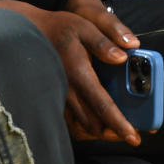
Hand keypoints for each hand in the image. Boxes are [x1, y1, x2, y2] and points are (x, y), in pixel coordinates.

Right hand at [0, 0, 142, 144]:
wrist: (30, 33)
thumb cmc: (59, 29)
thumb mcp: (84, 27)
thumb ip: (104, 42)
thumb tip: (123, 56)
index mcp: (79, 74)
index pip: (103, 106)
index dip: (120, 124)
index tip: (134, 136)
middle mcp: (68, 91)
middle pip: (93, 123)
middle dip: (114, 134)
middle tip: (133, 135)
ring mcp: (59, 97)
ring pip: (81, 126)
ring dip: (100, 132)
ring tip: (117, 131)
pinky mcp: (55, 99)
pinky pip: (70, 122)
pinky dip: (85, 128)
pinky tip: (97, 122)